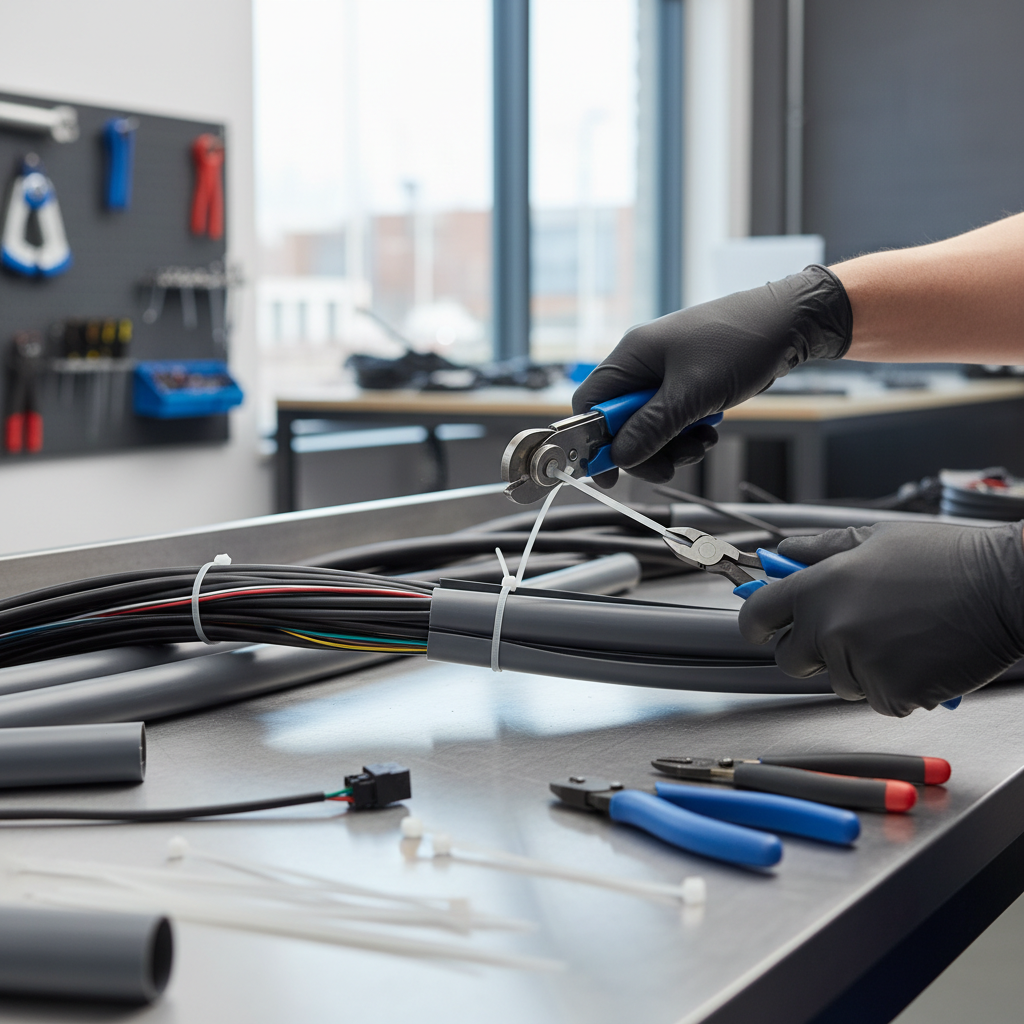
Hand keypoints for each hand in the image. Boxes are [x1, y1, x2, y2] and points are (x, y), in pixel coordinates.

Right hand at [572, 265, 851, 484]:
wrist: (790, 323)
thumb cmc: (740, 344)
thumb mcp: (691, 394)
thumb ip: (651, 428)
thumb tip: (619, 457)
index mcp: (631, 356)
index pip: (591, 404)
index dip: (595, 442)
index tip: (608, 474)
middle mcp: (642, 364)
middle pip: (621, 423)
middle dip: (645, 449)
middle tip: (669, 466)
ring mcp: (666, 373)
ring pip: (650, 426)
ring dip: (671, 445)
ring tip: (700, 443)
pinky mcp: (687, 382)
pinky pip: (673, 419)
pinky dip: (688, 434)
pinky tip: (709, 431)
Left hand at [738, 521, 1023, 716]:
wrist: (1008, 588)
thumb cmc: (948, 559)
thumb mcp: (877, 538)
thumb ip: (821, 550)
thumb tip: (782, 554)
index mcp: (819, 587)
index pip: (757, 615)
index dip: (756, 624)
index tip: (762, 628)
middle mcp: (830, 627)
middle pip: (790, 659)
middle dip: (811, 652)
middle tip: (850, 633)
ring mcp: (858, 663)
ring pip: (838, 681)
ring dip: (860, 668)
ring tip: (902, 635)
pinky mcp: (891, 693)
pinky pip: (877, 699)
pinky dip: (896, 687)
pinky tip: (921, 656)